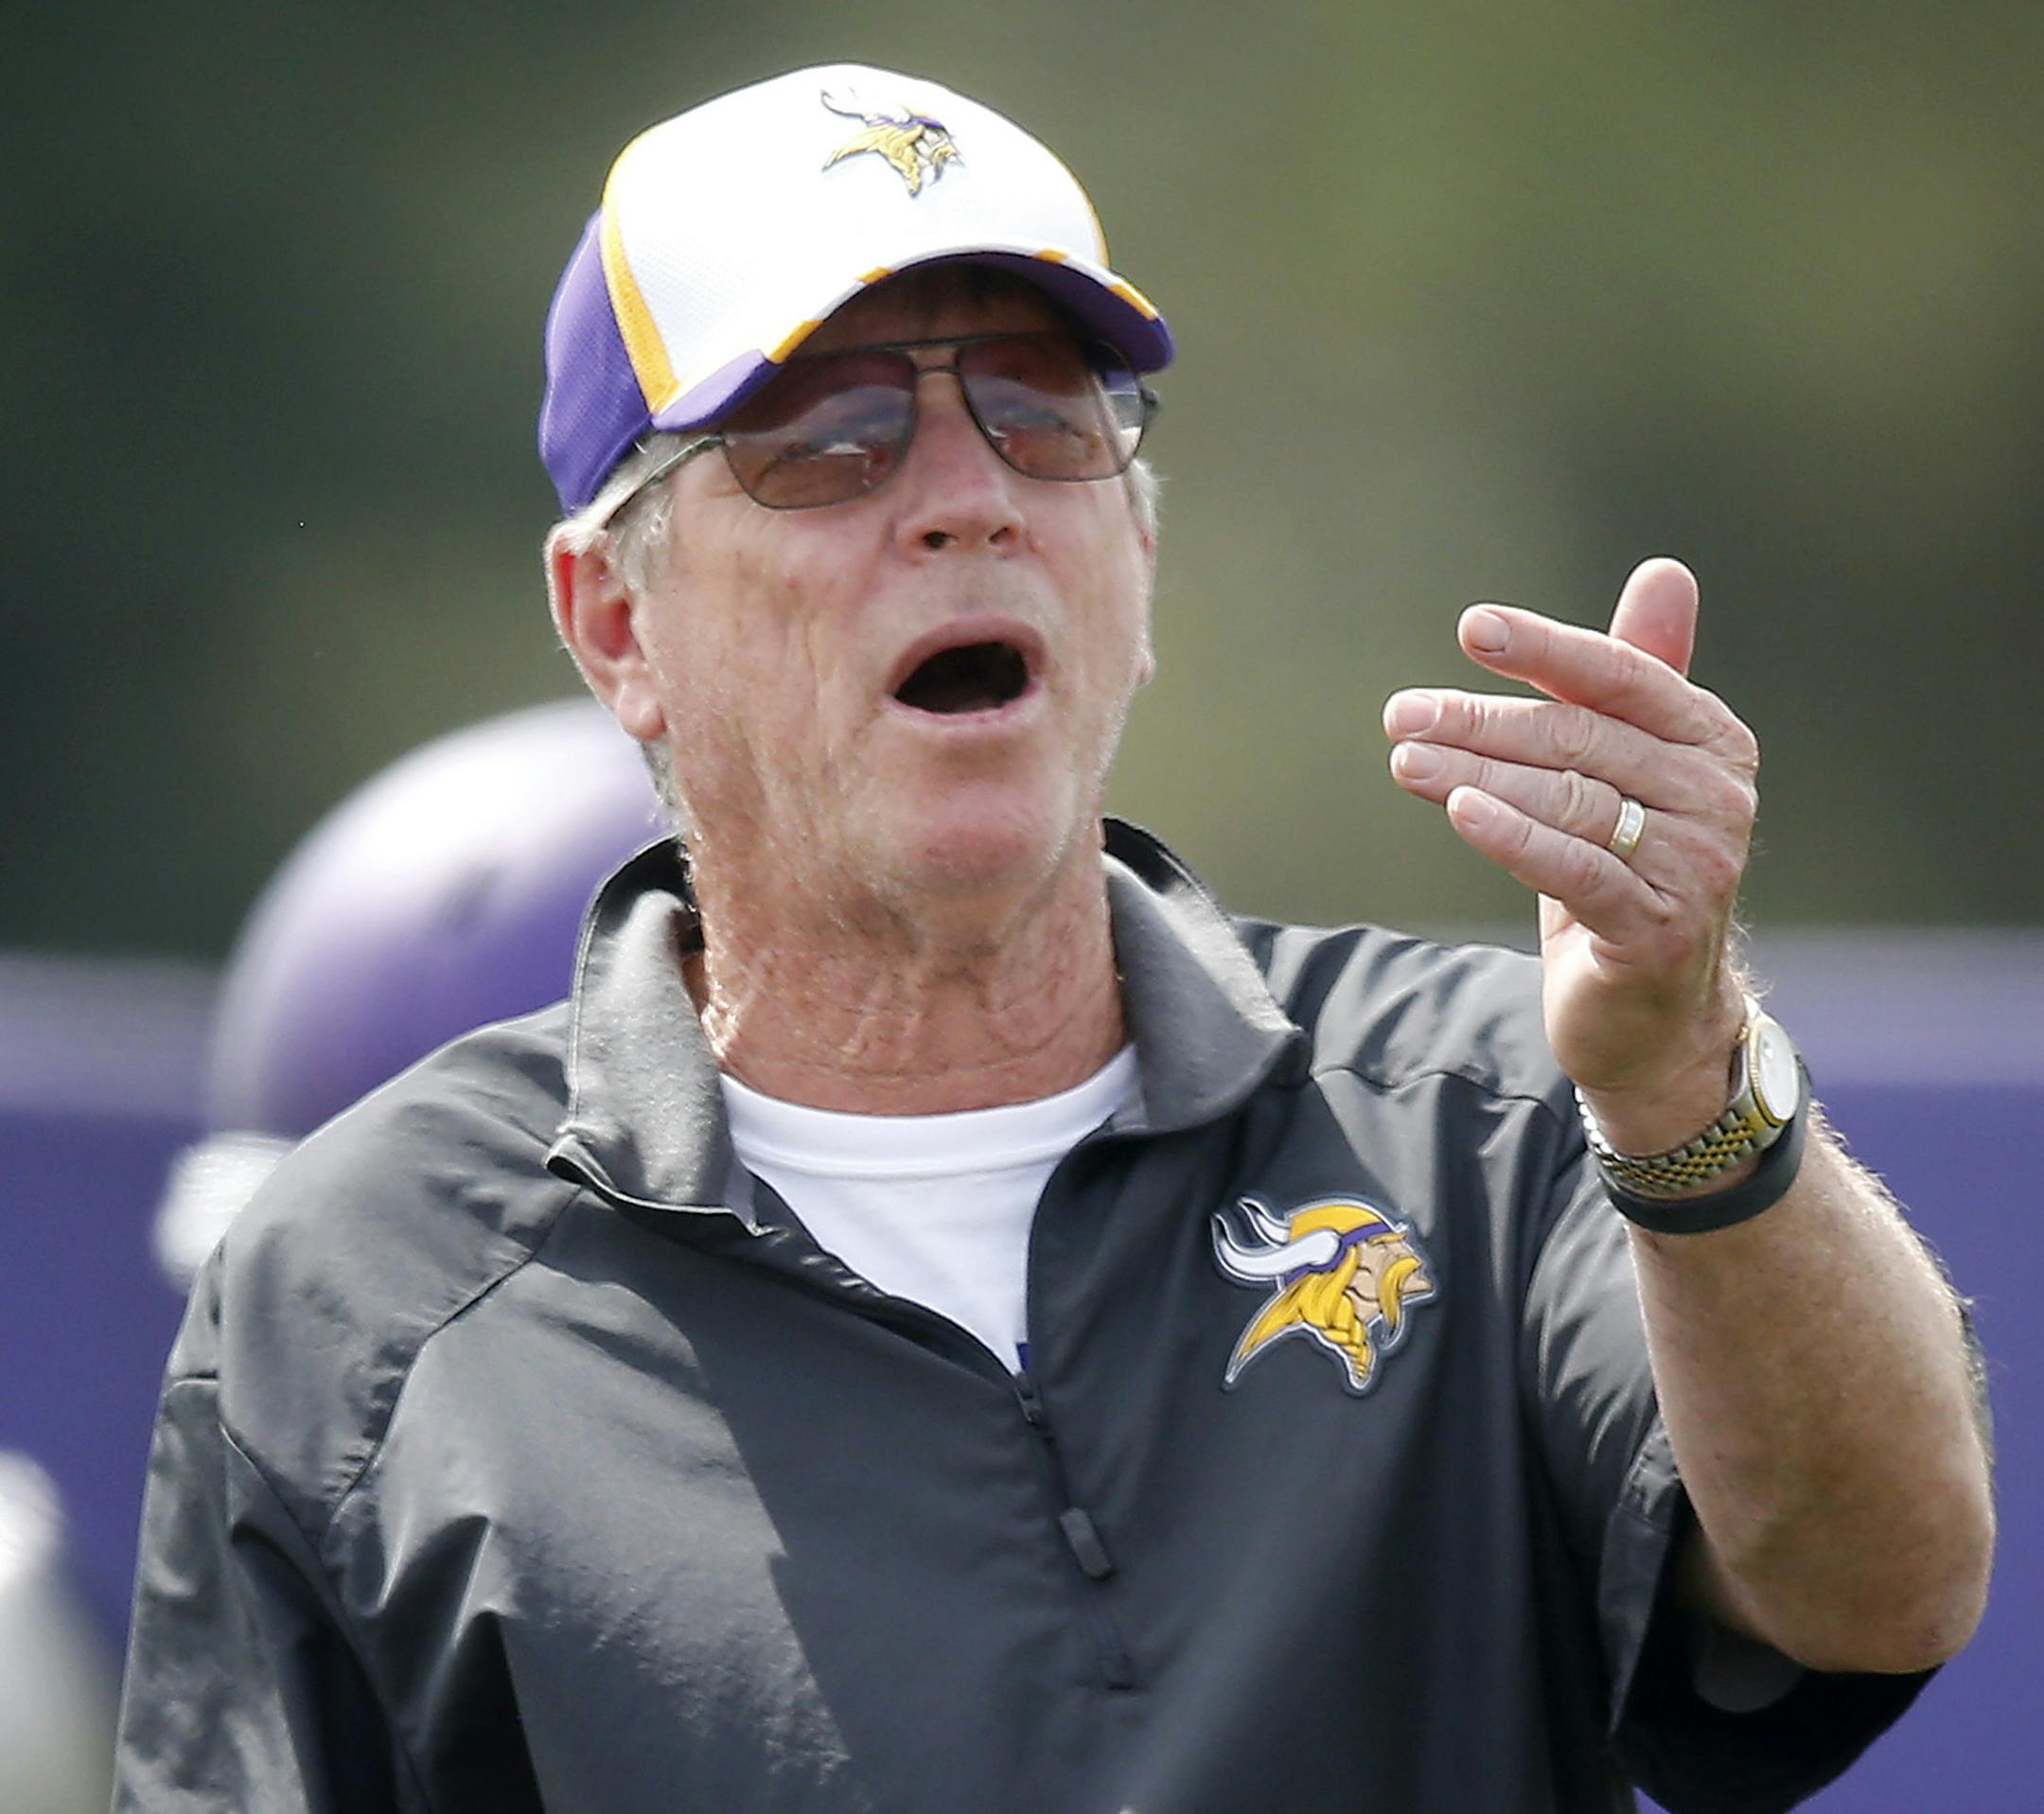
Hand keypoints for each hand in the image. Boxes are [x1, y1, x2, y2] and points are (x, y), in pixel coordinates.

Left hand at [1383, 559, 1758, 1151]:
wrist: (1654, 1017)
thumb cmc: (1629, 874)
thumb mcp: (1628, 775)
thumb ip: (1634, 680)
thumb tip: (1664, 572)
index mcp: (1713, 742)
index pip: (1621, 676)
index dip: (1546, 647)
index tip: (1471, 628)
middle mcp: (1718, 797)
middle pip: (1579, 739)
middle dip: (1480, 721)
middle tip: (1401, 714)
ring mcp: (1695, 865)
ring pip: (1567, 800)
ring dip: (1475, 773)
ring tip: (1403, 758)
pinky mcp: (1656, 928)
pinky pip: (1571, 868)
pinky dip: (1509, 835)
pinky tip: (1457, 808)